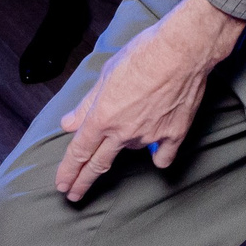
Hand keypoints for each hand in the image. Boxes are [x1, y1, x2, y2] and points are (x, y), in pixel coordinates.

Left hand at [53, 0, 244, 199]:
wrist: (182, 50)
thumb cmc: (143, 53)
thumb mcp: (106, 74)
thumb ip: (87, 104)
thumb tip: (68, 123)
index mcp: (102, 116)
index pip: (79, 151)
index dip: (68, 171)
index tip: (62, 185)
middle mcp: (123, 132)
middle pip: (97, 165)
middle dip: (82, 183)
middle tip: (74, 195)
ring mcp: (149, 137)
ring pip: (131, 149)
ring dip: (126, 142)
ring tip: (135, 116)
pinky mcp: (174, 135)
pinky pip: (162, 155)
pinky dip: (158, 152)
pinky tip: (157, 147)